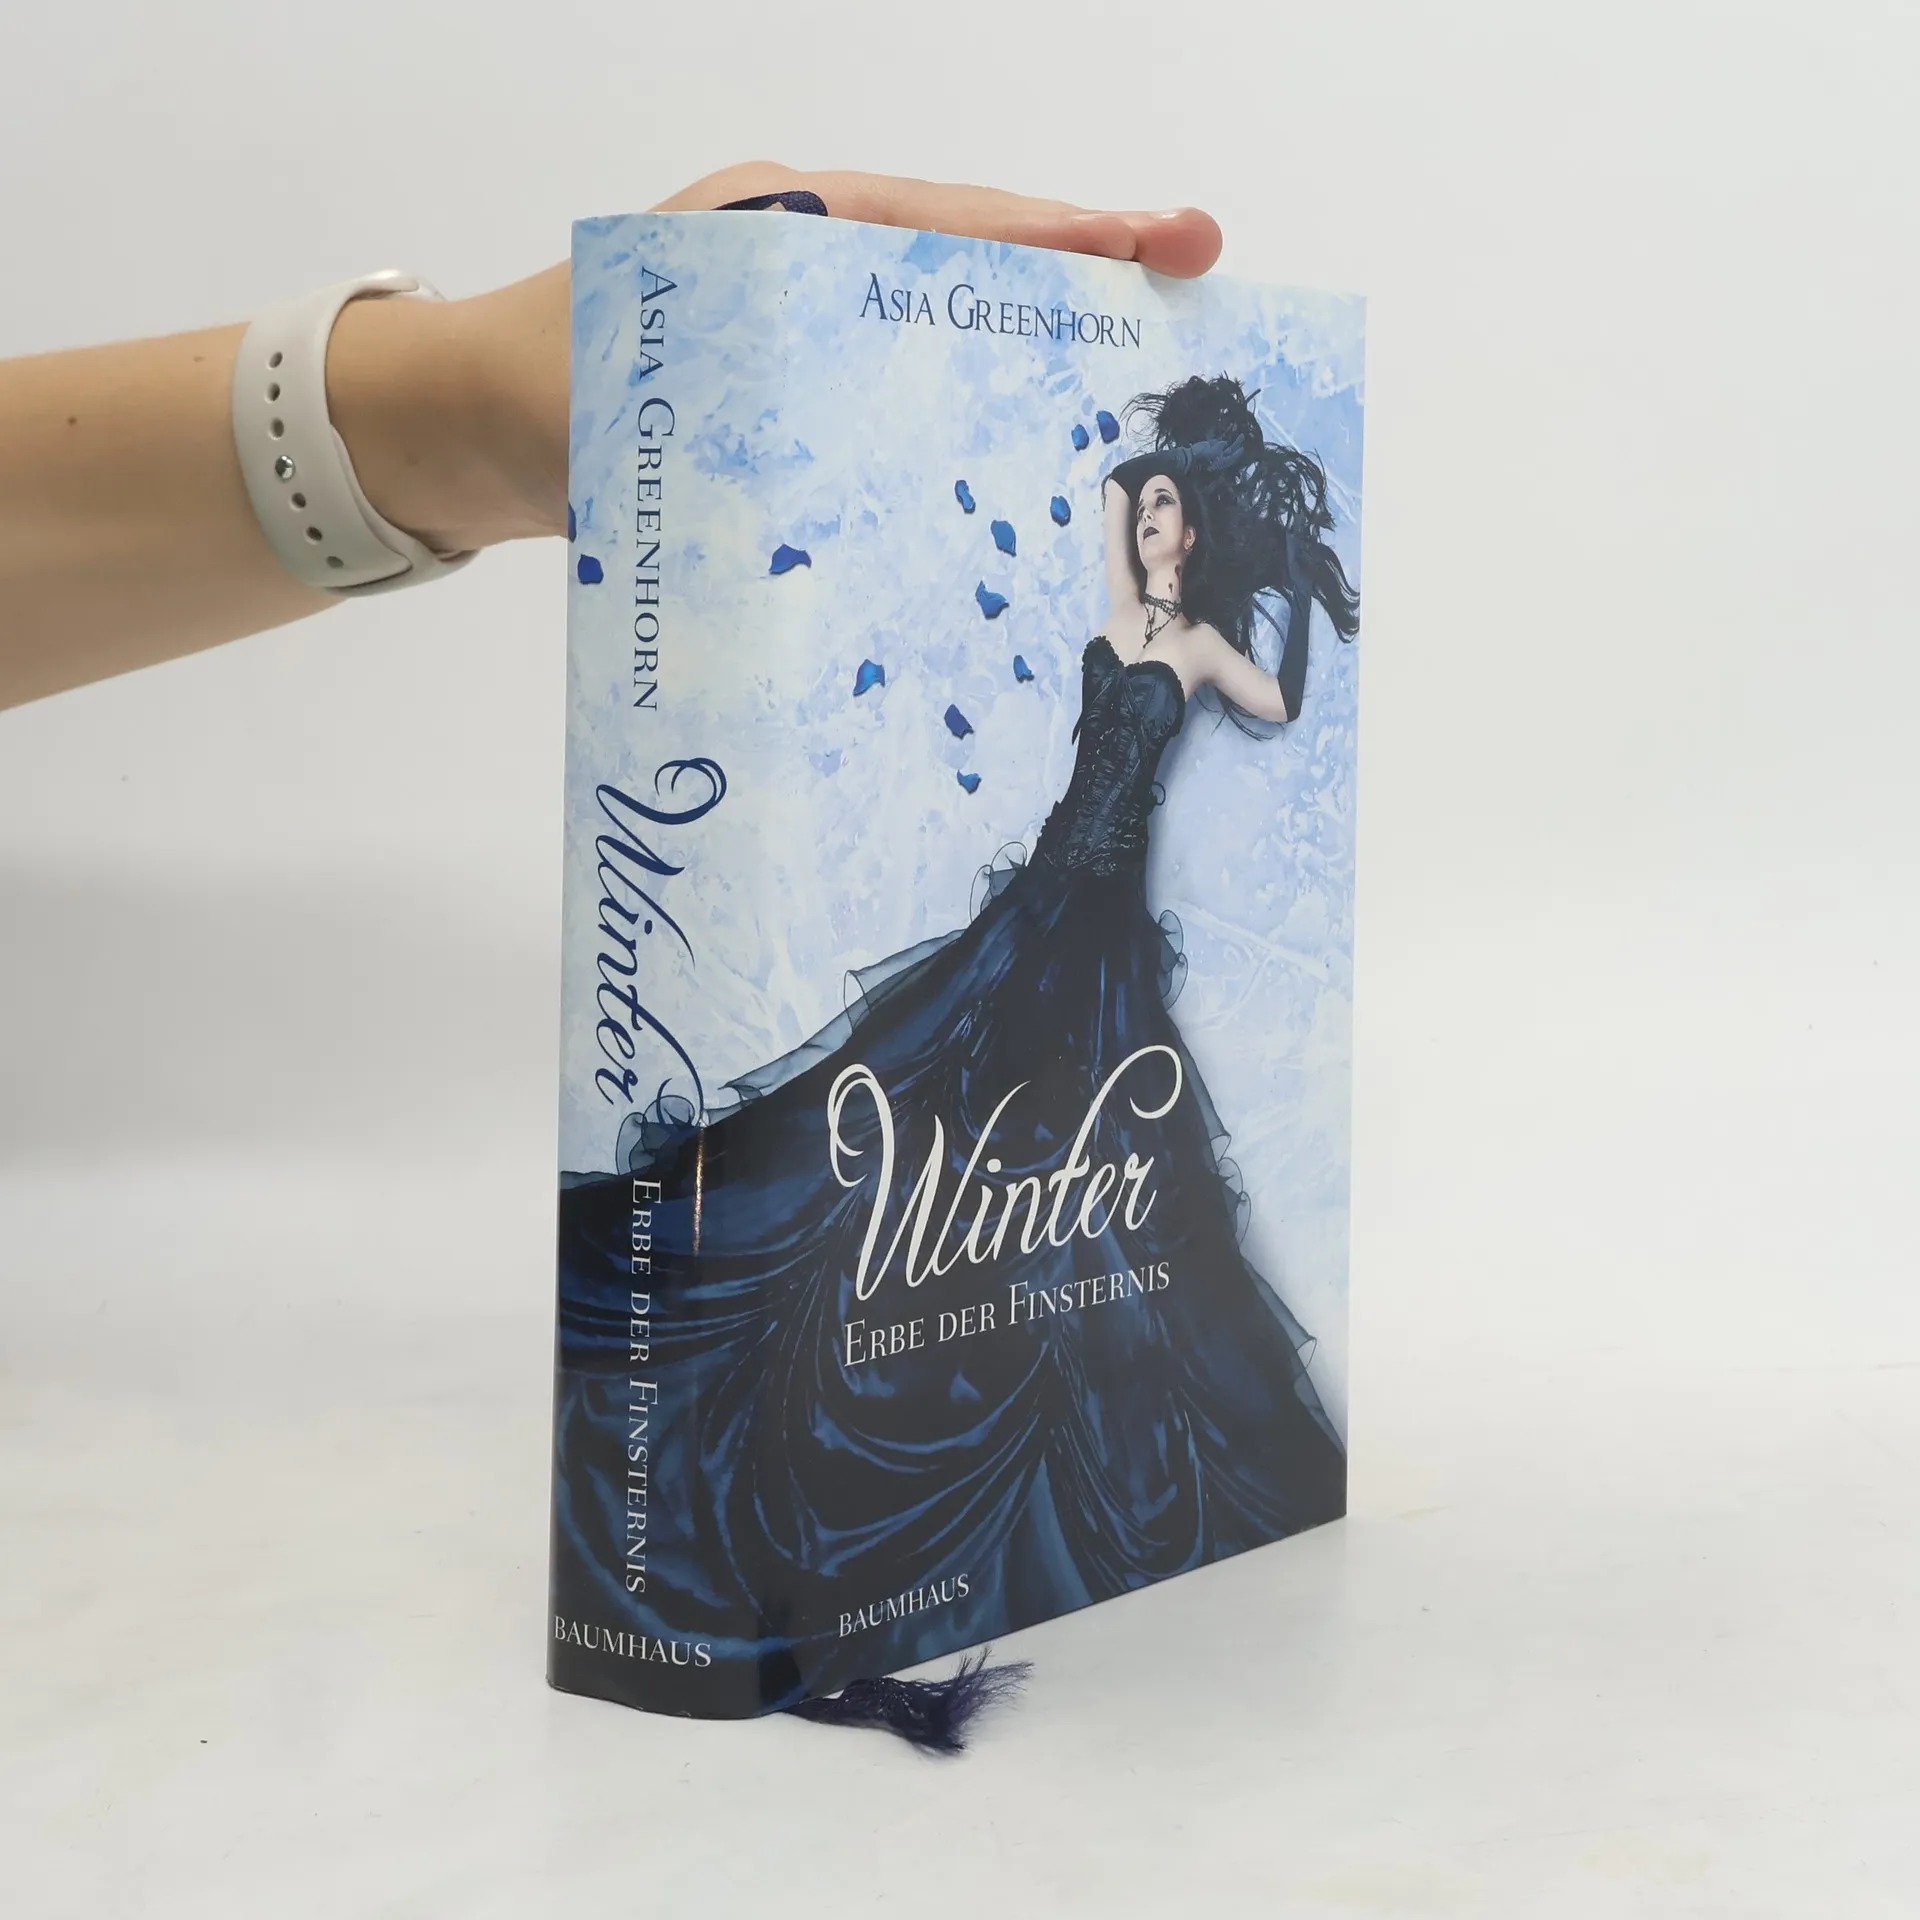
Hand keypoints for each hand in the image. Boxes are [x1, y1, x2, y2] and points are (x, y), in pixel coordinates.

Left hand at [328, 167, 1224, 554]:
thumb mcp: (620, 378)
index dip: (1059, 237)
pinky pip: (893, 410)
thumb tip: (830, 451)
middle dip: (1078, 287)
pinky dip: (957, 430)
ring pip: (940, 342)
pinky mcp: (786, 412)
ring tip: (1134, 396)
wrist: (448, 441)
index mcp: (776, 227)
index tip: (1164, 245)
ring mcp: (798, 343)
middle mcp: (800, 273)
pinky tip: (1017, 473)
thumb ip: (720, 399)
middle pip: (966, 269)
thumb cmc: (525, 387)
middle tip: (1192, 298)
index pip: (943, 220)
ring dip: (1029, 363)